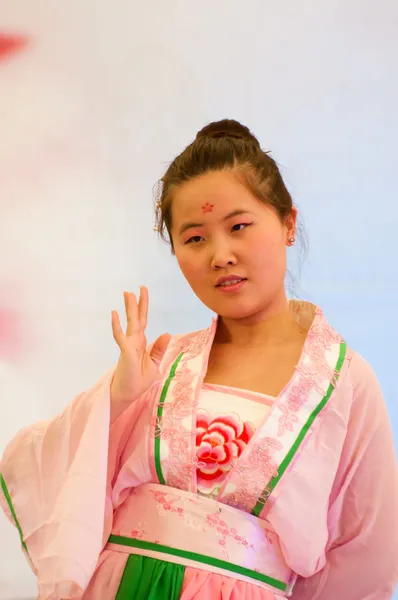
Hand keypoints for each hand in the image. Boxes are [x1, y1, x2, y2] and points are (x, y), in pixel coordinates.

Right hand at [110, 286, 169, 406]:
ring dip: (129, 308)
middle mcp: (134, 341)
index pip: (143, 321)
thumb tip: (166, 332)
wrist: (127, 395)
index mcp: (141, 343)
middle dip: (138, 303)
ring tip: (127, 293)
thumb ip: (159, 349)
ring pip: (130, 323)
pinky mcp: (125, 353)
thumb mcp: (154, 365)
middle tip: (139, 287)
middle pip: (137, 318)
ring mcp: (129, 346)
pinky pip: (121, 337)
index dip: (144, 307)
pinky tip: (114, 313)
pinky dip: (117, 325)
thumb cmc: (138, 382)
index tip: (143, 291)